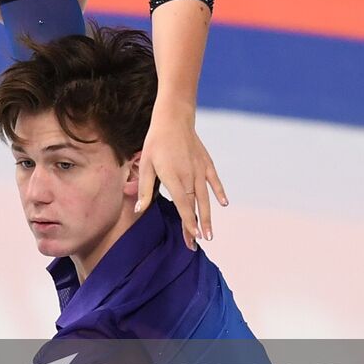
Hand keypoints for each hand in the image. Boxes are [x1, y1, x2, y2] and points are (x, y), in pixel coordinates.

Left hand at [133, 116, 226, 249]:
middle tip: (197, 245)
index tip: (192, 238)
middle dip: (196, 227)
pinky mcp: (206, 163)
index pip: (182, 206)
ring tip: (210, 234)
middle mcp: (189, 176)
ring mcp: (200, 170)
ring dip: (208, 216)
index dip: (188, 223)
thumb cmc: (156, 142)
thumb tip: (139, 209)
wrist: (174, 119)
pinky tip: (223, 204)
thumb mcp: (145, 164)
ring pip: (206, 198)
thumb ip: (144, 188)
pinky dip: (219, 192)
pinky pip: (214, 181)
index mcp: (173, 177)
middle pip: (194, 206)